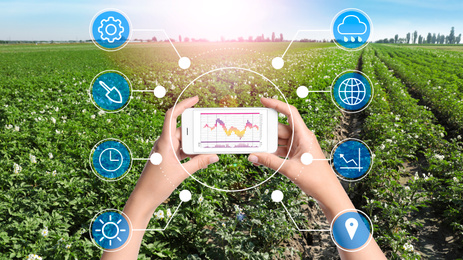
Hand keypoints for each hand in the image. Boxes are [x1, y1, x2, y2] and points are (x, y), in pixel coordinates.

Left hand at [102, 97, 218, 259]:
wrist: (144, 198)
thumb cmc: (157, 185)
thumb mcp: (182, 173)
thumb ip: (199, 163)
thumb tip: (214, 156)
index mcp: (164, 142)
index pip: (172, 116)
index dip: (183, 105)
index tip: (196, 99)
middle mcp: (164, 143)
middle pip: (183, 129)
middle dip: (197, 129)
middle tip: (211, 129)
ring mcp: (166, 150)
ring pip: (184, 141)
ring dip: (195, 143)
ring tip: (210, 145)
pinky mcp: (168, 158)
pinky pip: (182, 150)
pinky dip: (192, 152)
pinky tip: (203, 156)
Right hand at [248, 97, 334, 200]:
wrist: (327, 192)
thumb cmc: (315, 179)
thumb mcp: (289, 169)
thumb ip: (269, 162)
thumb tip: (252, 156)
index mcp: (304, 135)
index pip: (290, 112)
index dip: (276, 104)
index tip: (263, 100)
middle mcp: (301, 138)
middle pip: (280, 128)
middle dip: (266, 131)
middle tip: (251, 133)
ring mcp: (298, 147)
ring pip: (279, 140)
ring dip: (267, 144)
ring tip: (253, 148)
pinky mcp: (296, 155)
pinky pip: (281, 150)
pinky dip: (271, 153)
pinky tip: (261, 158)